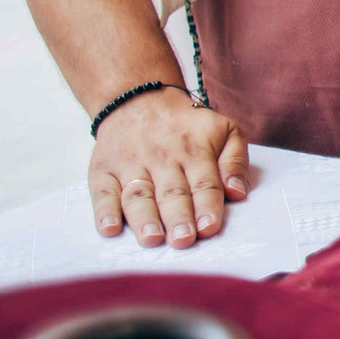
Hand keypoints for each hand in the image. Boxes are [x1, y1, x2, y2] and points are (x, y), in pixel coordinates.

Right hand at [88, 89, 247, 246]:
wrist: (139, 99)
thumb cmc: (188, 125)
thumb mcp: (225, 130)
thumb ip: (235, 161)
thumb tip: (237, 193)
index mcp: (195, 150)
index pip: (204, 183)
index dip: (207, 206)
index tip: (209, 228)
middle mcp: (162, 158)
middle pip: (171, 192)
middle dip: (178, 218)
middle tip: (183, 240)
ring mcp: (130, 164)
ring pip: (138, 195)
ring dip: (144, 219)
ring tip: (152, 239)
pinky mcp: (104, 170)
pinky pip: (102, 192)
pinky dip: (104, 212)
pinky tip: (110, 228)